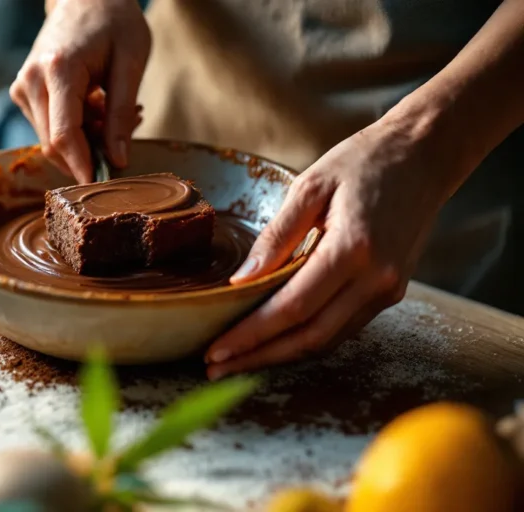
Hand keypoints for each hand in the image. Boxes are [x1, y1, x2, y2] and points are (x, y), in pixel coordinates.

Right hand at [11, 0, 150, 182]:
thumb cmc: (113, 22)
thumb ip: (121, 114)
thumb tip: (117, 160)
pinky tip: (96, 106)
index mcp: (58, 70)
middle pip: (53, 144)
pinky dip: (75, 129)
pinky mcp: (22, 92)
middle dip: (89, 152)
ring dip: (85, 140)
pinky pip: (48, 127)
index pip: (64, 135)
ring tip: (114, 111)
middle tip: (125, 132)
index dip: (82, 166)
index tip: (101, 185)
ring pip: (50, 139)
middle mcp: (31, 81)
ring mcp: (22, 87)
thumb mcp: (131, 63)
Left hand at [204, 117, 461, 379]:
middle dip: (258, 357)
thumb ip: (275, 237)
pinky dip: (305, 338)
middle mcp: (376, 279)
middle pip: (309, 337)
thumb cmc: (363, 162)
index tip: (215, 351)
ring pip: (327, 340)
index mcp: (354, 249)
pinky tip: (274, 340)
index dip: (251, 336)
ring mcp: (388, 291)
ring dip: (280, 354)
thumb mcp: (310, 187)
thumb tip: (239, 281)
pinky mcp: (390, 293)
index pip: (292, 308)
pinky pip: (342, 327)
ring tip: (236, 361)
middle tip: (215, 368)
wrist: (424, 155)